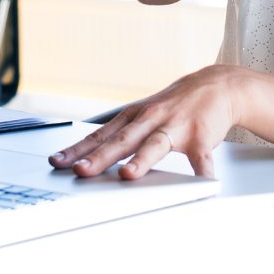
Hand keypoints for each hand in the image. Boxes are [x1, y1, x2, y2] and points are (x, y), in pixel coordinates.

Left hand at [48, 65, 250, 179]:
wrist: (217, 85)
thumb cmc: (174, 105)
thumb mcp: (143, 113)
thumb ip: (119, 134)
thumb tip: (86, 154)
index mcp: (134, 116)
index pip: (100, 135)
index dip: (78, 149)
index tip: (57, 162)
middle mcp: (151, 119)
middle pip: (122, 141)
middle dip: (100, 157)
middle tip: (81, 171)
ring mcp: (176, 127)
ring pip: (156, 145)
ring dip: (141, 160)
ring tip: (128, 174)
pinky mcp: (202, 137)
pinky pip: (200, 159)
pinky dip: (200, 174)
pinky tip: (198, 187)